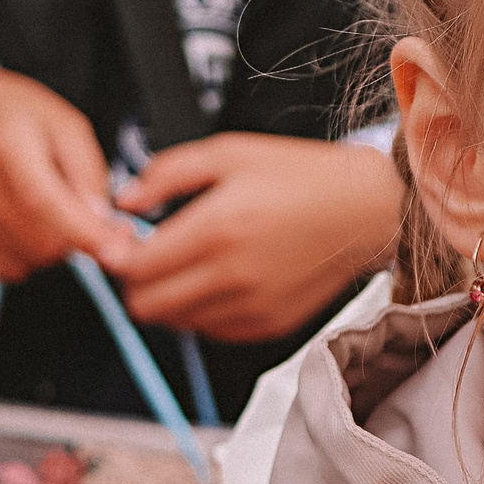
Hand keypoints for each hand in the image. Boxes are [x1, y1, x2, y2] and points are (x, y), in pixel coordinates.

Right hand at [0, 61, 137, 281]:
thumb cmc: (10, 114)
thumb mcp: (65, 124)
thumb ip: (89, 174)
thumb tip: (103, 225)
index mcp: (4, 145)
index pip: (46, 205)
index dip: (86, 234)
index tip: (118, 246)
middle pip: (41, 241)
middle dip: (74, 239)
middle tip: (81, 214)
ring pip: (27, 261)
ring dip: (50, 248)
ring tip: (45, 209)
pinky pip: (3, 268)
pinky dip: (24, 254)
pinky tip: (20, 221)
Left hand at [115, 134, 404, 343]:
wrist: (366, 210)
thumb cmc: (305, 178)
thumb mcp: (228, 152)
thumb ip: (165, 174)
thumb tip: (125, 200)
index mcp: (216, 228)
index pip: (134, 267)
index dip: (117, 255)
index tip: (123, 242)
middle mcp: (231, 275)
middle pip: (146, 306)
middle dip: (137, 282)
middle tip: (150, 256)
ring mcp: (251, 306)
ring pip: (176, 323)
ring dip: (171, 298)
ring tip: (190, 265)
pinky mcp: (269, 324)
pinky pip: (212, 331)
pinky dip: (204, 310)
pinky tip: (221, 280)